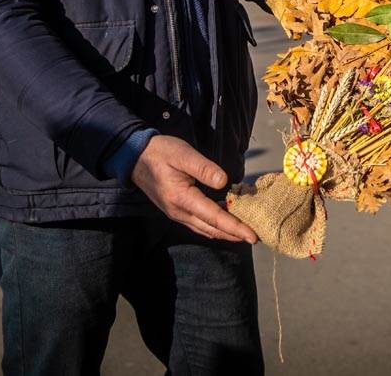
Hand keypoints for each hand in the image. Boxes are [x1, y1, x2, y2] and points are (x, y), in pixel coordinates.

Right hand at [131, 135, 257, 243]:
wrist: (135, 157)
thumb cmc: (160, 152)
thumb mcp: (183, 154)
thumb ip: (204, 168)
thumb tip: (225, 182)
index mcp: (182, 198)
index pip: (214, 217)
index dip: (235, 227)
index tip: (253, 236)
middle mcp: (179, 212)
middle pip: (211, 229)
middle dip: (234, 234)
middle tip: (255, 237)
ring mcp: (176, 213)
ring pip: (205, 229)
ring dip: (224, 232)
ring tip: (244, 231)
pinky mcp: (176, 210)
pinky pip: (198, 223)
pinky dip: (214, 225)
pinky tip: (225, 219)